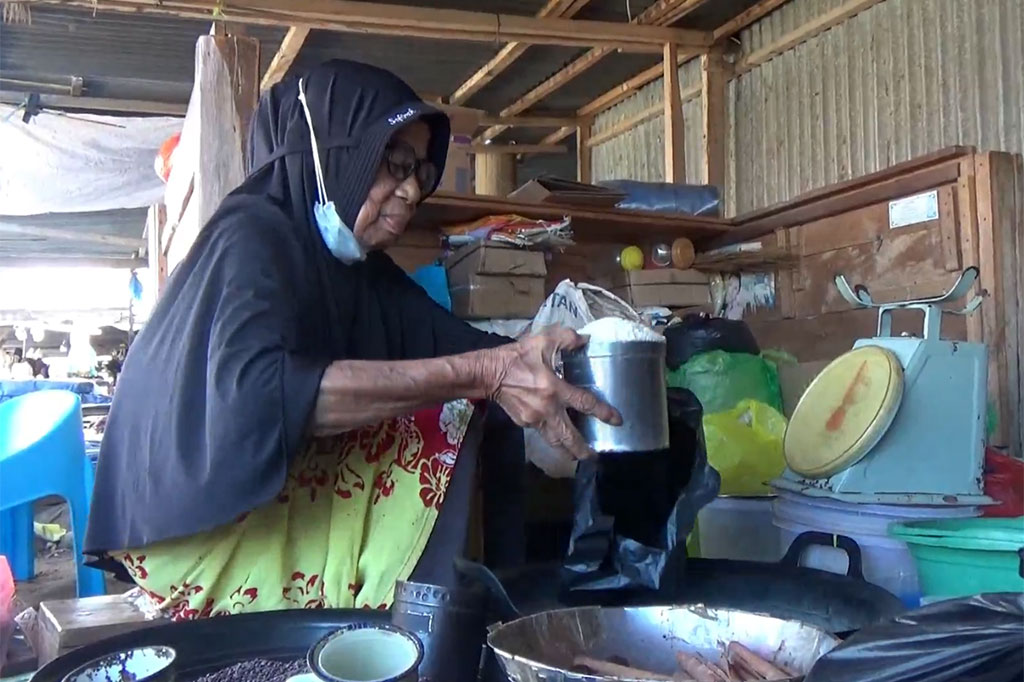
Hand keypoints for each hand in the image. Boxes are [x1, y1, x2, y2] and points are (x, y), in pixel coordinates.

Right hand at [486, 327, 620, 460]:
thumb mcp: (542, 341)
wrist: (488, 373)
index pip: (585, 403)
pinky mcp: (525, 423)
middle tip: (594, 457)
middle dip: (582, 449)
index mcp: (554, 389)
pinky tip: (558, 436)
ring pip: (555, 441)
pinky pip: (543, 433)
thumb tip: (585, 340)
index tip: (616, 421)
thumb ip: (566, 338)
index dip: (603, 413)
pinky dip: (552, 437)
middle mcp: (547, 409)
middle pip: (569, 436)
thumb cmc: (516, 357)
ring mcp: (535, 419)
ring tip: (578, 456)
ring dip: (567, 450)